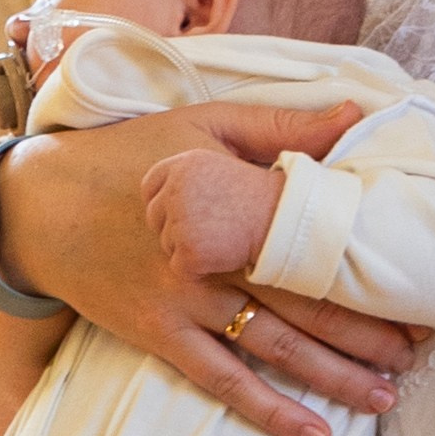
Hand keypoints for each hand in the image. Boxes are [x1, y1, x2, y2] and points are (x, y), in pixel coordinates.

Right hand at [0, 102, 411, 435]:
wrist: (41, 204)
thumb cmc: (128, 155)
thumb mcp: (204, 125)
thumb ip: (283, 127)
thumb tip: (359, 114)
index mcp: (233, 208)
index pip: (317, 247)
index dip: (371, 274)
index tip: (420, 292)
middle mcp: (215, 263)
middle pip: (307, 304)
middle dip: (369, 332)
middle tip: (420, 354)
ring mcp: (187, 305)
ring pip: (276, 349)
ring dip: (335, 376)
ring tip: (387, 396)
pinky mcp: (161, 336)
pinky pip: (223, 381)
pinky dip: (269, 411)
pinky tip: (314, 434)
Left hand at [143, 145, 283, 282]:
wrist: (284, 219)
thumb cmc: (257, 196)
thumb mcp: (220, 167)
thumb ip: (187, 177)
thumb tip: (160, 197)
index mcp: (182, 165)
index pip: (150, 187)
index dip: (162, 204)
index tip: (178, 215)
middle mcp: (175, 189)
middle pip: (155, 218)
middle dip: (175, 229)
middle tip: (210, 230)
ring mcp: (180, 221)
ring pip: (167, 245)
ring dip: (189, 249)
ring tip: (223, 239)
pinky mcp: (189, 250)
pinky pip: (180, 268)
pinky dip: (199, 270)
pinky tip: (223, 256)